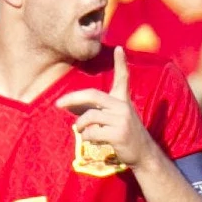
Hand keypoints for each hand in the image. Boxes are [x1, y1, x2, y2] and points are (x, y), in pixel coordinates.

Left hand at [54, 47, 157, 171]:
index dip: (121, 63)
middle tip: (58, 104)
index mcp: (122, 100)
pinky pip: (92, 132)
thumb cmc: (124, 134)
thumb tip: (69, 105)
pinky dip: (87, 137)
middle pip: (92, 95)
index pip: (123, 78)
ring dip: (80, 126)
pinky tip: (92, 141)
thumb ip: (96, 109)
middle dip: (72, 98)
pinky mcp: (119, 134)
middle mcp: (123, 107)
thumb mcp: (115, 118)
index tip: (119, 48)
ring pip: (89, 117)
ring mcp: (122, 120)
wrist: (143, 153)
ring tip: (82, 132)